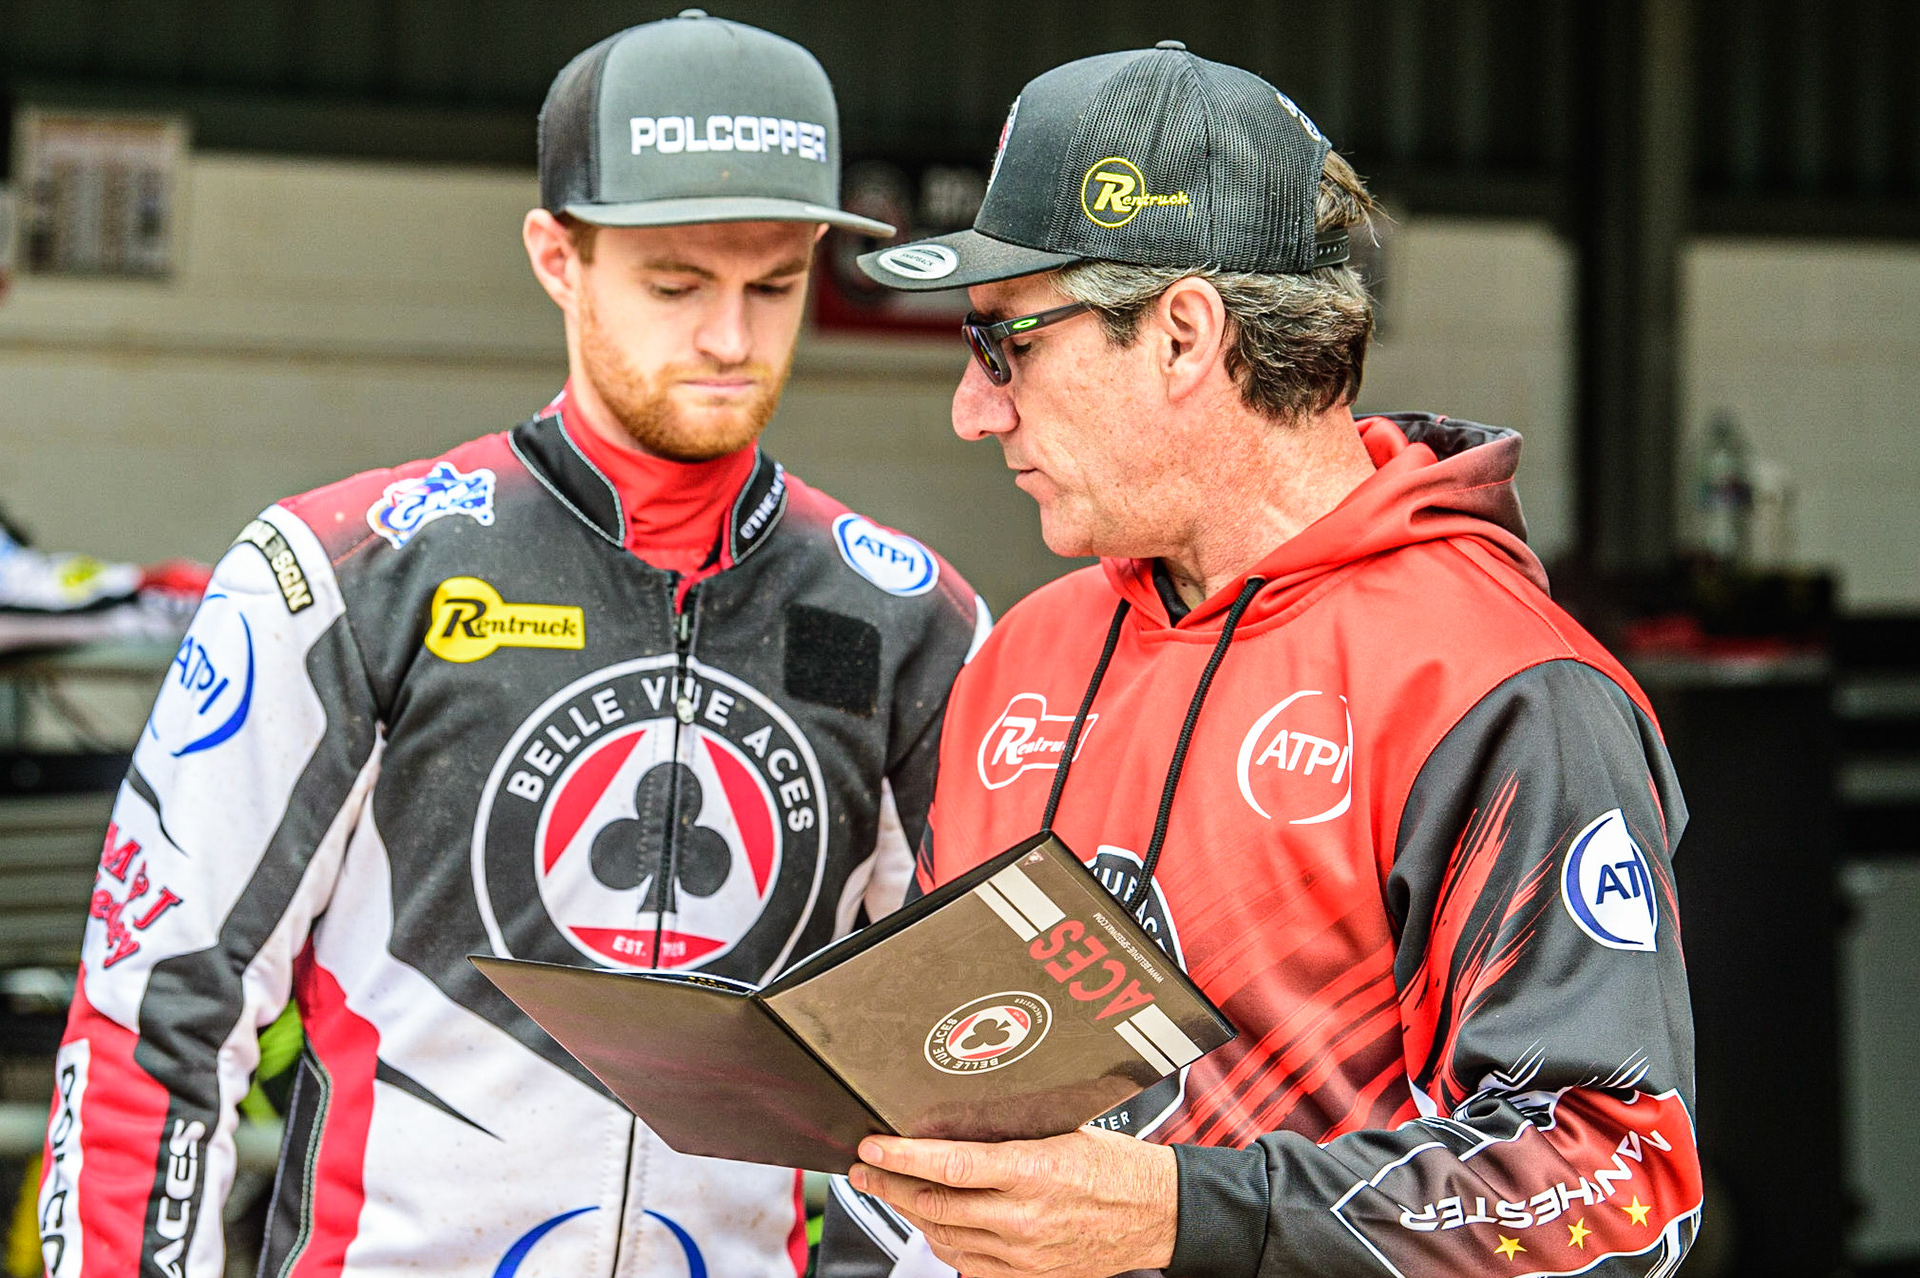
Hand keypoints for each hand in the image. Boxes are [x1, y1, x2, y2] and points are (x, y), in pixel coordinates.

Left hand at [847, 1126, 1177, 1276]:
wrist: (1157, 1215)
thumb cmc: (1116, 1169)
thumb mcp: (1062, 1133)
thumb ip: (1007, 1138)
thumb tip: (953, 1125)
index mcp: (1033, 1172)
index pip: (950, 1166)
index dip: (902, 1157)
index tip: (873, 1148)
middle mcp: (1023, 1218)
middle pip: (935, 1206)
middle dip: (890, 1186)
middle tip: (865, 1170)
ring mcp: (1024, 1255)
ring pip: (945, 1238)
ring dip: (912, 1215)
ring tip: (894, 1191)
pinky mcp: (1028, 1277)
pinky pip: (969, 1265)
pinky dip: (945, 1243)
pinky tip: (937, 1224)